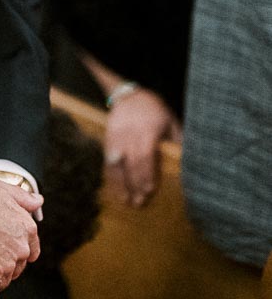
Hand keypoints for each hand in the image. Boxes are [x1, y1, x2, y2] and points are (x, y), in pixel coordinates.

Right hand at [0, 175, 41, 298]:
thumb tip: (39, 201)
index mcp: (25, 228)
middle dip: (1, 265)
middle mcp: (19, 250)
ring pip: (2, 282)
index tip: (0, 249)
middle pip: (16, 268)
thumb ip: (21, 197)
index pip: (30, 250)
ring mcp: (4, 267)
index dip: (14, 251)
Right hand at [104, 88, 181, 206]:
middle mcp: (130, 134)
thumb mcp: (170, 121)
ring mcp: (117, 137)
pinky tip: (115, 188)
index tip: (150, 190)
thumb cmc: (154, 110)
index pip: (146, 155)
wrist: (129, 95)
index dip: (147, 173)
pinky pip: (108, 160)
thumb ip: (177, 140)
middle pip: (132, 163)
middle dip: (135, 184)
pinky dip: (111, 175)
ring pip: (117, 163)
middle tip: (140, 202)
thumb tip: (190, 161)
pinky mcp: (108, 139)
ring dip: (121, 183)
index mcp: (148, 130)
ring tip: (126, 200)